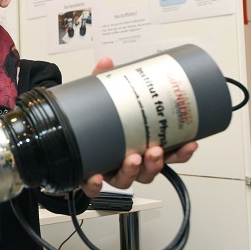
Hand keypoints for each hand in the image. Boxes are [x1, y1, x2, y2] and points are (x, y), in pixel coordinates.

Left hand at [79, 57, 197, 197]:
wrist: (61, 138)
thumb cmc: (89, 124)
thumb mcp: (100, 101)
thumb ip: (105, 83)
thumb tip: (107, 61)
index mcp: (136, 146)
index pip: (165, 154)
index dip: (179, 153)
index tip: (189, 144)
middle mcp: (125, 163)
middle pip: (148, 171)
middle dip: (155, 163)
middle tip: (155, 151)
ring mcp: (107, 172)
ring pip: (126, 180)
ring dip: (133, 172)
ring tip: (133, 159)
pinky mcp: (87, 179)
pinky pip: (93, 188)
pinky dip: (95, 185)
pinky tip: (96, 176)